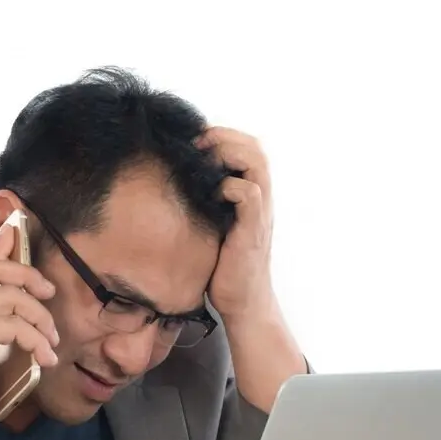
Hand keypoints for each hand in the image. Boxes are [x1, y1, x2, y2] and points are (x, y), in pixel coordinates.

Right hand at [0, 220, 59, 435]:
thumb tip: (20, 334)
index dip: (1, 245)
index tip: (16, 232)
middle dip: (30, 275)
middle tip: (49, 295)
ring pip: (12, 296)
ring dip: (40, 318)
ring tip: (51, 343)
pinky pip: (14, 325)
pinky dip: (36, 340)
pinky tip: (44, 358)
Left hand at [196, 125, 275, 321]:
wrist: (242, 303)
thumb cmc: (224, 267)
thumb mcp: (214, 226)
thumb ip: (208, 203)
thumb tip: (178, 182)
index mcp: (253, 195)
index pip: (249, 149)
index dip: (225, 136)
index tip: (195, 138)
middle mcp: (261, 199)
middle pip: (256, 148)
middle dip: (225, 136)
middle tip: (196, 141)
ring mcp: (260, 213)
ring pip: (257, 163)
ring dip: (229, 152)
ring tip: (204, 157)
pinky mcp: (253, 229)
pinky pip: (250, 193)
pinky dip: (230, 186)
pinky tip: (212, 194)